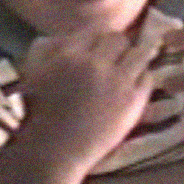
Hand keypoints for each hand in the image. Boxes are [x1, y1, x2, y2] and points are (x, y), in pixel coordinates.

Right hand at [17, 30, 155, 171]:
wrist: (53, 152)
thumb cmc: (37, 116)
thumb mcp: (35, 74)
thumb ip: (50, 51)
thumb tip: (64, 36)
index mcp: (68, 54)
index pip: (95, 31)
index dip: (99, 40)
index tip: (101, 48)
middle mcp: (94, 63)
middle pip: (118, 39)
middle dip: (117, 47)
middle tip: (116, 58)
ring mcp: (116, 81)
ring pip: (139, 53)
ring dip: (134, 59)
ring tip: (130, 69)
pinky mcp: (132, 101)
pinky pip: (148, 77)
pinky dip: (143, 78)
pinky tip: (134, 87)